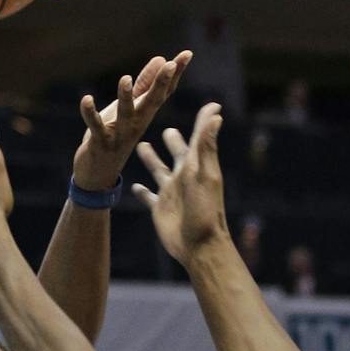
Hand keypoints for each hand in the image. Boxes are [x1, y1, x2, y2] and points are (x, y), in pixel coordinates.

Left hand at [73, 50, 191, 189]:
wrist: (98, 175)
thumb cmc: (115, 136)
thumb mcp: (130, 109)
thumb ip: (144, 84)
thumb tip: (160, 59)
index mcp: (145, 114)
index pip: (164, 92)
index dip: (176, 74)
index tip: (187, 54)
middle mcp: (137, 124)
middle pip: (152, 102)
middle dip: (161, 83)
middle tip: (170, 64)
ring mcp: (120, 134)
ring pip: (125, 114)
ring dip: (125, 98)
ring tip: (125, 78)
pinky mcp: (100, 143)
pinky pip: (96, 127)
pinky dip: (91, 114)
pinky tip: (86, 99)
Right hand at [132, 102, 228, 264]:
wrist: (199, 245)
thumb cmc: (205, 210)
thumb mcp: (205, 174)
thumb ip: (206, 144)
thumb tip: (216, 114)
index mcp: (195, 166)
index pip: (197, 139)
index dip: (203, 121)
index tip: (210, 104)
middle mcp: (182, 176)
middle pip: (177, 153)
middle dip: (172, 141)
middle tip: (165, 127)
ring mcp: (170, 193)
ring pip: (158, 170)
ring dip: (151, 159)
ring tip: (141, 146)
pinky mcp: (159, 208)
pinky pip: (148, 197)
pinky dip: (141, 191)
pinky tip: (133, 186)